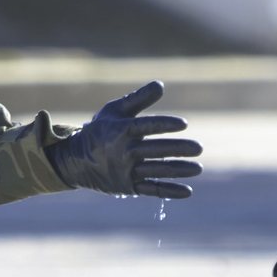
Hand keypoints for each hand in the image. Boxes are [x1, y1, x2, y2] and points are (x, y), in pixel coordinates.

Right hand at [45, 82, 200, 198]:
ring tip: (198, 168)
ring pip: (156, 171)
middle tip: (199, 148)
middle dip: (178, 149)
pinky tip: (188, 191)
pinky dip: (169, 191)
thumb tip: (161, 85)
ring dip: (179, 170)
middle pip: (155, 150)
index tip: (184, 124)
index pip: (146, 126)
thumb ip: (138, 98)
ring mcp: (126, 171)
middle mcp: (124, 152)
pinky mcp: (128, 187)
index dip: (165, 124)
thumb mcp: (115, 111)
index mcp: (121, 131)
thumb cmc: (101, 130)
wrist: (77, 161)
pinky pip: (151, 190)